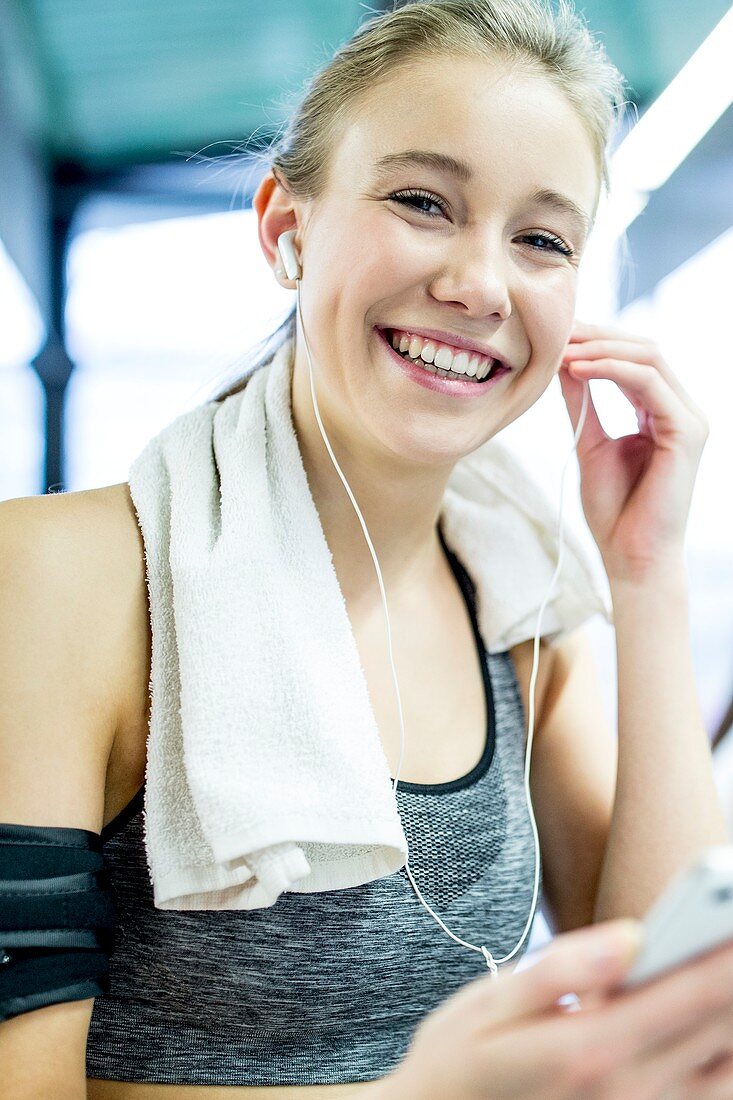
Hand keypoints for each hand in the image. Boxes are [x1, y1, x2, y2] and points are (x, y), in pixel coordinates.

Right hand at [372, 919, 732, 1099]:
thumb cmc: (460, 1060)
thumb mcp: (491, 1004)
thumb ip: (564, 968)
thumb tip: (634, 935)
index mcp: (592, 1049)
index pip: (688, 994)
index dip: (727, 954)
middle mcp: (629, 1090)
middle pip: (718, 1028)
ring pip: (726, 1069)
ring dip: (732, 1017)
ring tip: (728, 968)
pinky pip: (707, 1094)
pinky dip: (723, 1057)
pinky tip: (712, 1024)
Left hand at [557, 320, 709, 583]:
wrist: (630, 556)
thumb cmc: (614, 510)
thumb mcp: (589, 442)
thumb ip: (582, 401)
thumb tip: (564, 360)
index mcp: (660, 412)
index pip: (633, 358)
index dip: (596, 341)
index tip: (556, 335)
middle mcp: (679, 410)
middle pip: (644, 349)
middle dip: (598, 335)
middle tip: (557, 332)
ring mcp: (688, 419)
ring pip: (650, 357)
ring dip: (601, 347)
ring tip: (562, 350)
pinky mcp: (687, 431)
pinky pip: (649, 382)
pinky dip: (611, 369)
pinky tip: (577, 369)